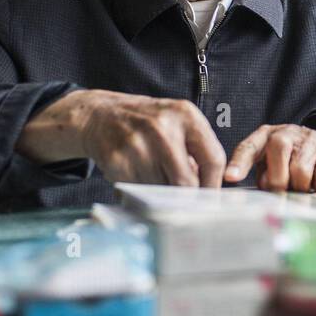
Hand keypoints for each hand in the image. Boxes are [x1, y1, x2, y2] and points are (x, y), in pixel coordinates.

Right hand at [16, 89, 225, 186]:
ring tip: (155, 176)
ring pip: (162, 191)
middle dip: (187, 196)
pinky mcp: (117, 161)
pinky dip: (142, 191)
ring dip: (161, 193)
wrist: (102, 116)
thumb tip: (211, 190)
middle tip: (185, 200)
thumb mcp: (178, 123)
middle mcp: (162, 128)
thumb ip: (197, 151)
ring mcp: (138, 145)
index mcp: (185, 115)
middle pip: (187, 182)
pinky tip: (138, 175)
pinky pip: (140, 191)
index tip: (211, 196)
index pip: (213, 159)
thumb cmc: (147, 122)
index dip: (214, 184)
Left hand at [224, 125, 315, 191]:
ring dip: (302, 187)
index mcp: (266, 136)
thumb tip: (267, 189)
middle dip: (279, 181)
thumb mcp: (272, 163)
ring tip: (303, 184)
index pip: (249, 147)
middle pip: (278, 155)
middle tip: (285, 189)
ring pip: (301, 173)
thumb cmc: (294, 160)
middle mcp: (287, 132)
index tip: (231, 178)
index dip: (239, 163)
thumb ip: (264, 176)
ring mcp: (311, 138)